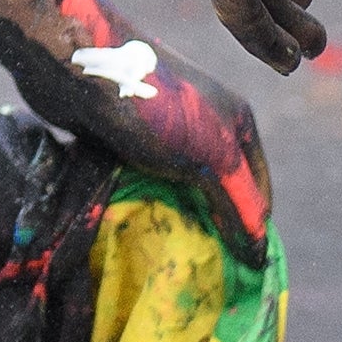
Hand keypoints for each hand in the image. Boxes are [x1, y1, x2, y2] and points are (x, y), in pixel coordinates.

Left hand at [22, 0, 273, 254]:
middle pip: (222, 188)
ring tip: (173, 260)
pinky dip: (150, 204)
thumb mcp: (209, 157)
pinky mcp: (130, 135)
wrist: (79, 66)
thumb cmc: (153, 109)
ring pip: (183, 186)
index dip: (254, 229)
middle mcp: (207, 122)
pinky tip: (141, 230)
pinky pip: (149, 180)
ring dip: (181, 218)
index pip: (259, 189)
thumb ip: (238, 202)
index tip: (243, 275)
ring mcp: (167, 128)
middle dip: (218, 227)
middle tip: (207, 273)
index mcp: (237, 121)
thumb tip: (261, 255)